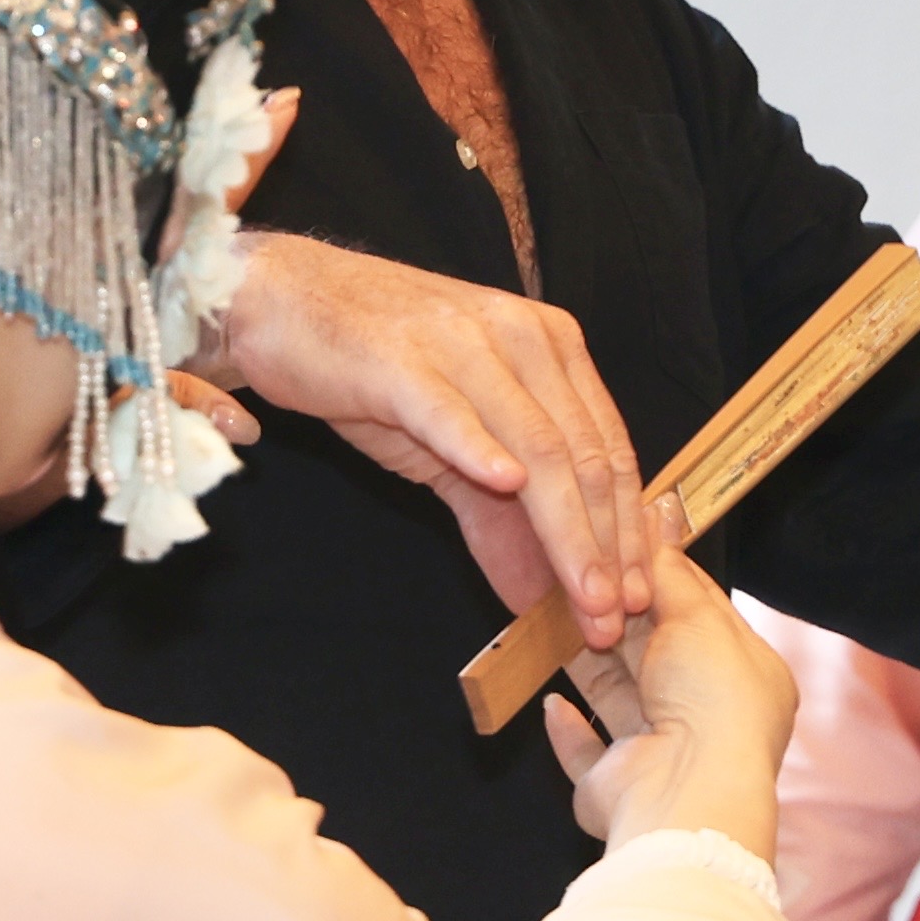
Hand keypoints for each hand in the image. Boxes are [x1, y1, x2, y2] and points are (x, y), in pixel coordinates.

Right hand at [193, 231, 655, 636]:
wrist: (281, 300)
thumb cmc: (372, 366)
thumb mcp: (449, 444)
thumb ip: (498, 516)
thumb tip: (538, 595)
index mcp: (549, 347)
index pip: (607, 449)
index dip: (628, 530)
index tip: (638, 598)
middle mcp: (521, 338)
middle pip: (582, 455)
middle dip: (604, 547)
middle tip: (611, 619)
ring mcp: (463, 345)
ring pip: (535, 446)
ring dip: (564, 530)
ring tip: (579, 594)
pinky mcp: (400, 360)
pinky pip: (450, 410)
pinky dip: (481, 450)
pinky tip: (505, 488)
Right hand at [560, 527, 793, 861]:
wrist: (685, 794)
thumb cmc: (711, 700)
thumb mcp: (698, 617)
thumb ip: (669, 573)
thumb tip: (654, 521)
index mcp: (745, 677)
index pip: (702, 612)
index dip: (664, 575)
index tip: (626, 540)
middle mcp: (706, 715)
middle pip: (653, 653)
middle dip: (618, 616)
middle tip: (580, 572)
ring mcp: (661, 752)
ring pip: (616, 696)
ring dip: (588, 662)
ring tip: (555, 619)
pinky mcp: (618, 783)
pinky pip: (585, 749)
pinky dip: (567, 727)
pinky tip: (551, 700)